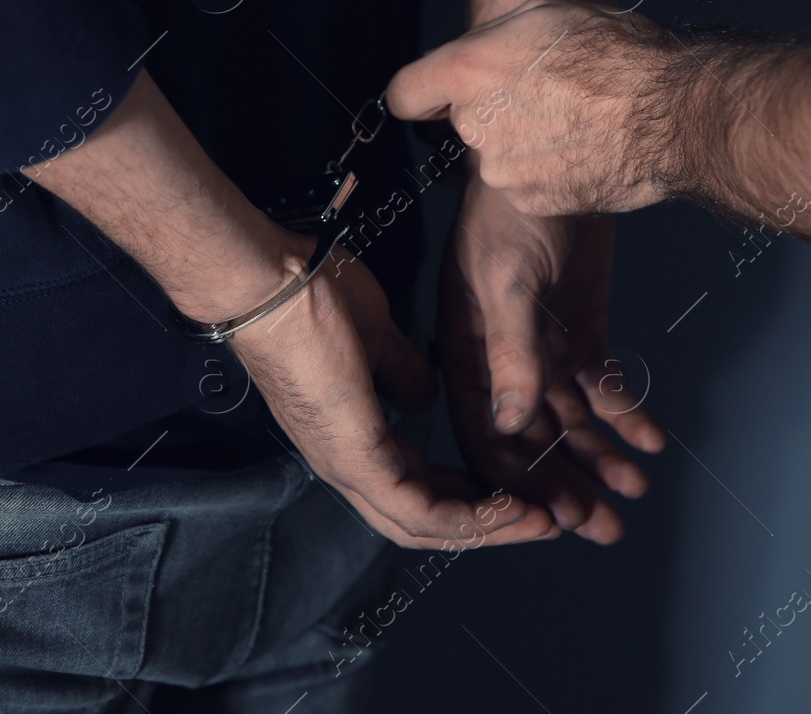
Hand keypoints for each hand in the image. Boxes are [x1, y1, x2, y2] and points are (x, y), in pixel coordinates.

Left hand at [21, 71, 556, 549]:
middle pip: (421, 520)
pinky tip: (506, 507)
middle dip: (486, 525)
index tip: (514, 491)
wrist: (271, 281)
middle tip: (540, 521)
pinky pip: (415, 507)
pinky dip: (464, 515)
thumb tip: (423, 395)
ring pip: (421, 524)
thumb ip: (400, 371)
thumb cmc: (311, 295)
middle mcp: (343, 461)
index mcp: (348, 433)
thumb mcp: (375, 337)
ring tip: (538, 522)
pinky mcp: (353, 454)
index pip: (413, 487)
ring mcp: (344, 462)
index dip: (466, 497)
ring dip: (485, 528)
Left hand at [386, 0, 679, 217]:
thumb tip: (482, 59)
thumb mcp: (546, 15)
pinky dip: (550, 174)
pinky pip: (528, 186)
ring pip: (499, 156)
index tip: (434, 99)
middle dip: (496, 110)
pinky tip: (586, 151)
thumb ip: (495, 43)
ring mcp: (500, 171)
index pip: (406, 94)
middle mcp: (474, 124)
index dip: (422, 95)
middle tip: (547, 95)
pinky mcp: (530, 202)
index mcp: (468, 71)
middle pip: (465, 122)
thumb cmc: (617, 55)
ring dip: (526, 144)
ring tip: (577, 123)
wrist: (669, 114)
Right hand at [435, 176, 663, 543]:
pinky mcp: (580, 327)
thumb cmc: (512, 207)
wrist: (566, 149)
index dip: (520, 479)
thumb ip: (509, 353)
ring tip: (636, 489)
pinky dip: (626, 413)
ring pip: (571, 418)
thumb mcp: (506, 281)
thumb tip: (508, 424)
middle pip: (534, 436)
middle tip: (607, 525)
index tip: (557, 519)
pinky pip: (602, 384)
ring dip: (602, 454)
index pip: (486, 432)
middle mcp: (502, 356)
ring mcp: (543, 343)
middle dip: (569, 483)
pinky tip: (651, 439)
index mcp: (468, 350)